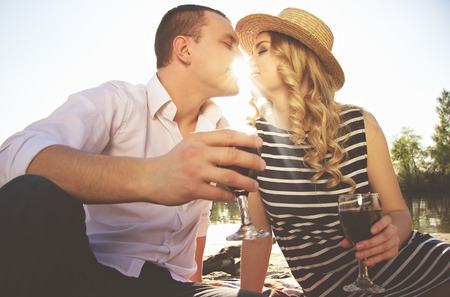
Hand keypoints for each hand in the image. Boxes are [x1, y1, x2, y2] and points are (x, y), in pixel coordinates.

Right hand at [146, 128, 265, 205]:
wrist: (151, 178)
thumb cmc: (175, 161)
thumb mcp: (190, 144)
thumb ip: (210, 143)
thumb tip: (238, 146)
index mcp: (198, 139)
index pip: (228, 135)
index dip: (247, 139)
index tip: (260, 143)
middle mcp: (198, 153)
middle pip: (232, 155)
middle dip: (252, 161)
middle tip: (263, 166)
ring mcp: (195, 171)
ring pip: (229, 176)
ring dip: (246, 182)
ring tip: (255, 185)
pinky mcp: (193, 189)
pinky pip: (218, 193)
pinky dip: (230, 195)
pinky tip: (234, 195)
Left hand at [340, 214, 399, 265]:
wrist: (388, 234)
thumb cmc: (372, 229)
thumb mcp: (365, 228)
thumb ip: (354, 234)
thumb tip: (343, 244)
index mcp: (386, 221)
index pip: (385, 221)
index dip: (379, 225)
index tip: (371, 231)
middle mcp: (392, 230)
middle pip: (384, 236)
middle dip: (370, 242)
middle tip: (358, 246)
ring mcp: (394, 241)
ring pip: (384, 247)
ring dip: (370, 252)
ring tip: (358, 255)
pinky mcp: (394, 251)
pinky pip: (385, 256)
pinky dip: (374, 260)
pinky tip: (366, 262)